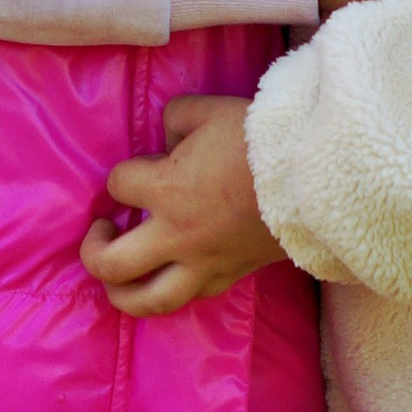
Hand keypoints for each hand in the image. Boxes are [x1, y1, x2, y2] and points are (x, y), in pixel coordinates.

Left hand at [82, 96, 281, 317]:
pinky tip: (169, 276)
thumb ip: (177, 119)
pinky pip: (191, 297)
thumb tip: (170, 136)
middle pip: (110, 264)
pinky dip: (172, 289)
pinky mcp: (231, 275)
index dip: (124, 176)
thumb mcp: (209, 110)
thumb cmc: (259, 140)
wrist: (317, 177)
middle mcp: (175, 235)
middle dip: (94, 250)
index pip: (118, 187)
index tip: (144, 167)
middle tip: (102, 232)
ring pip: (147, 301)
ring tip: (118, 280)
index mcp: (166, 190)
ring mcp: (203, 263)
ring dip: (122, 294)